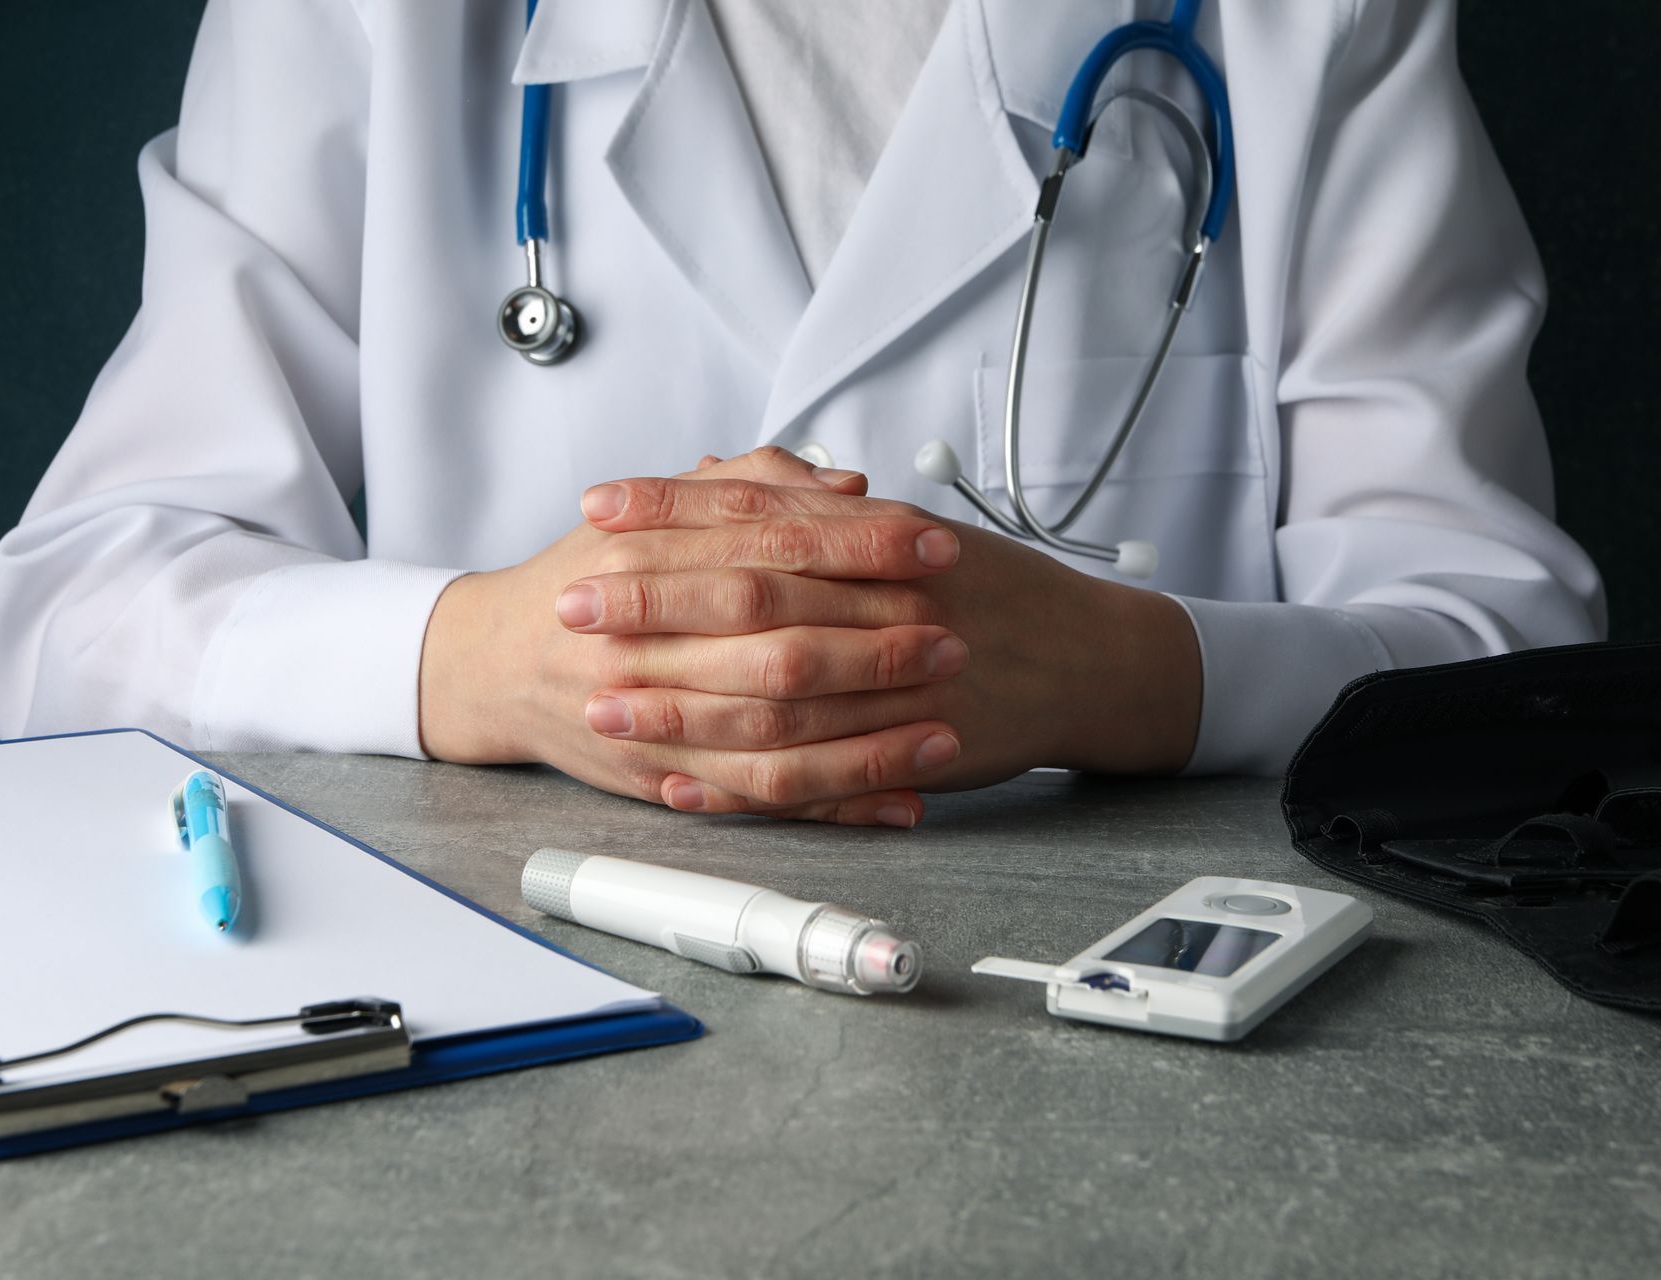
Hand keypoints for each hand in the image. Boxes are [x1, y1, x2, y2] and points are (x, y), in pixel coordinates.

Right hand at [418, 448, 969, 824]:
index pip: (770, 545)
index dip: (859, 544)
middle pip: (776, 645)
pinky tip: (900, 801)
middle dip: (875, 646)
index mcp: (642, 558)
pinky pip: (760, 801)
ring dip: (868, 739)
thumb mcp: (650, 511)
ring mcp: (651, 719)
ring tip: (945, 729)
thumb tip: (846, 486)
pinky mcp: (662, 779)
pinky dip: (835, 806)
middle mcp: (643, 641)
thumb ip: (748, 486)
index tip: (933, 544)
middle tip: (953, 640)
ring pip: (774, 736)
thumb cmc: (588, 582)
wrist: (494, 666)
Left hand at [567, 470, 1203, 811]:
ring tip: (600, 703)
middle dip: (651, 600)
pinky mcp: (905, 750)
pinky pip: (810, 776)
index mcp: (877, 539)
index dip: (672, 507)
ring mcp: (895, 681)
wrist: (1089, 658)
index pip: (757, 510)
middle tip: (571, 601)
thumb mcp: (910, 529)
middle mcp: (883, 601)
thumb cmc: (992, 590)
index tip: (599, 505)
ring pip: (768, 695)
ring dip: (676, 702)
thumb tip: (730, 480)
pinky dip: (738, 784)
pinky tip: (680, 783)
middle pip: (747, 596)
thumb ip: (818, 510)